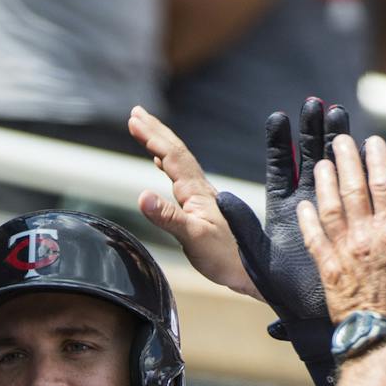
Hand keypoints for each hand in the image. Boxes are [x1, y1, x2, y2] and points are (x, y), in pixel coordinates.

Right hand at [129, 105, 259, 299]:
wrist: (251, 272)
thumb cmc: (224, 258)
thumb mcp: (193, 238)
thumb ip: (167, 216)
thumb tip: (141, 195)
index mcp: (195, 192)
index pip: (171, 156)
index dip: (152, 136)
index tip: (134, 118)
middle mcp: (200, 190)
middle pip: (176, 152)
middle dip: (155, 131)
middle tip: (136, 113)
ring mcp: (202, 199)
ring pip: (179, 162)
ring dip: (161, 144)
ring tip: (145, 131)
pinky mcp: (203, 209)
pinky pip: (181, 177)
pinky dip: (167, 164)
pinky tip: (161, 165)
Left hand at [216, 98, 350, 325]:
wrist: (320, 319)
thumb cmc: (287, 294)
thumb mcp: (258, 258)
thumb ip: (244, 227)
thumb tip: (224, 200)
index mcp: (282, 212)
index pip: (279, 168)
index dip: (278, 143)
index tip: (278, 117)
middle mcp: (306, 208)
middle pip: (309, 159)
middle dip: (312, 131)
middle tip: (316, 103)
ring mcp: (334, 214)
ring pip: (335, 170)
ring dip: (335, 141)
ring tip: (338, 111)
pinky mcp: (355, 224)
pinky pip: (356, 193)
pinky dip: (359, 169)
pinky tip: (364, 147)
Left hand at [297, 133, 385, 330]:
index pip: (383, 185)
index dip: (376, 159)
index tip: (371, 141)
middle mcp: (365, 237)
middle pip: (352, 189)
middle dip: (346, 160)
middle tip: (339, 140)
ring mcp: (343, 253)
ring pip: (330, 208)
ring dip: (324, 183)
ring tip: (321, 163)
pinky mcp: (327, 272)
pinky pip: (314, 239)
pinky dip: (307, 220)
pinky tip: (304, 205)